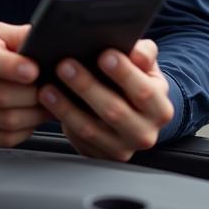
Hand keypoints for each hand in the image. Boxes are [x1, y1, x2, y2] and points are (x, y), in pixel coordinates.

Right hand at [0, 22, 48, 147]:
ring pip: (6, 121)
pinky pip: (3, 139)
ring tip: (46, 103)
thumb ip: (20, 36)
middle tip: (51, 89)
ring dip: (34, 114)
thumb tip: (48, 39)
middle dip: (34, 94)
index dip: (11, 67)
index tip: (34, 71)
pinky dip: (25, 129)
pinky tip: (30, 117)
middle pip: (1, 96)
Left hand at [37, 38, 173, 161]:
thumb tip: (137, 53)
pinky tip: (49, 101)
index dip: (124, 73)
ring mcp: (121, 148)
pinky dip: (61, 119)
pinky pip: (77, 138)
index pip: (144, 92)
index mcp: (159, 109)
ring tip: (49, 86)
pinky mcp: (99, 155)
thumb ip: (144, 55)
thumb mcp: (146, 68)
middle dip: (87, 86)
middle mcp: (144, 134)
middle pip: (114, 111)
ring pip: (90, 129)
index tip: (104, 54)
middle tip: (66, 65)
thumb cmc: (136, 83)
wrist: (131, 114)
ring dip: (66, 106)